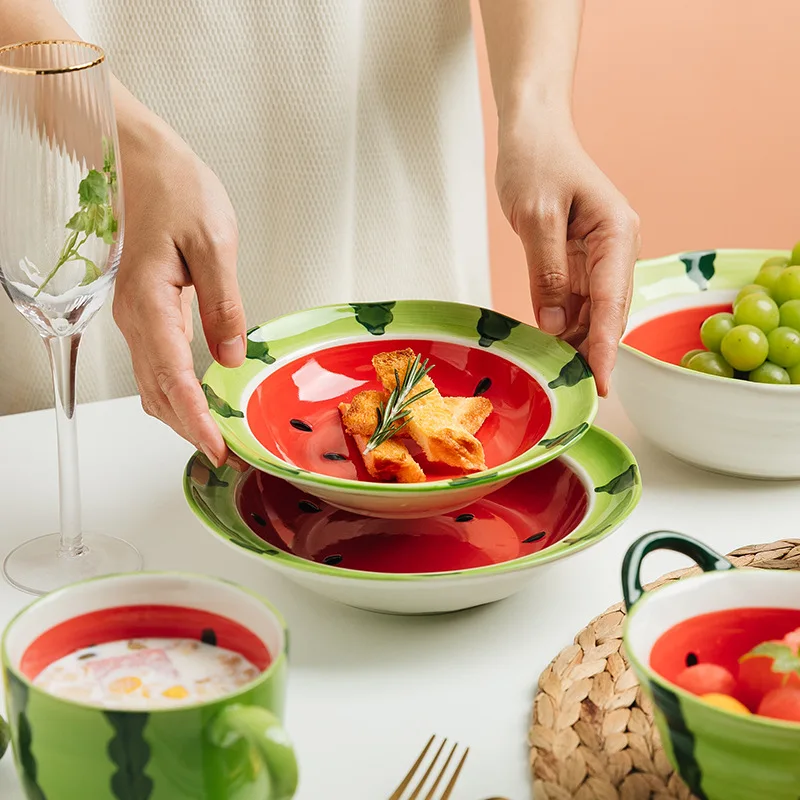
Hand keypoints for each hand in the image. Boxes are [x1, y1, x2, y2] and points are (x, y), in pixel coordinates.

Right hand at [112, 111, 245, 465]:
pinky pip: (155, 363)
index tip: (216, 447)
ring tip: (214, 437)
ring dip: (180, 414)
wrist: (139, 161)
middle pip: (157, 391)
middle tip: (223, 454)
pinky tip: (198, 398)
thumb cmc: (176, 191)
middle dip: (188, 428)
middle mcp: (135, 317)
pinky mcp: (145, 310)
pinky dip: (175, 390)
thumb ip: (223, 304)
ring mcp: (136, 316)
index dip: (195, 418)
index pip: (173, 377)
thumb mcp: (213, 243)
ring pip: (152, 382)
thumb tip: (230, 357)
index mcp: (150, 303)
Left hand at [495, 122, 640, 395]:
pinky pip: (574, 301)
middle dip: (594, 353)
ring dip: (576, 343)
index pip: (612, 302)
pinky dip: (563, 325)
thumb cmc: (537, 162)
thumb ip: (547, 272)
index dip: (605, 347)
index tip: (602, 383)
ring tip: (559, 377)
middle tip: (577, 393)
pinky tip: (550, 347)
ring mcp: (599, 256)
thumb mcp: (536, 216)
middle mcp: (615, 249)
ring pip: (592, 313)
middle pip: (608, 313)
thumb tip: (553, 323)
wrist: (533, 132)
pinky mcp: (580, 260)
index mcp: (616, 234)